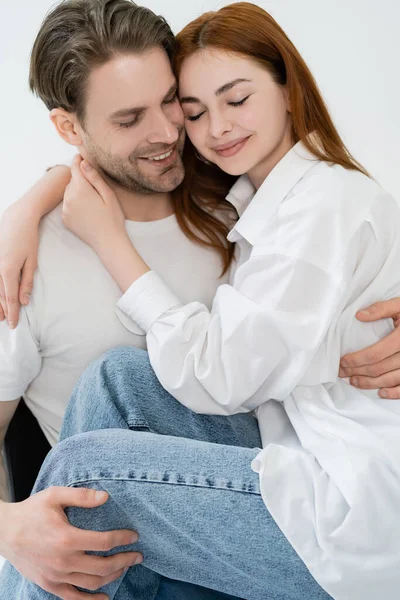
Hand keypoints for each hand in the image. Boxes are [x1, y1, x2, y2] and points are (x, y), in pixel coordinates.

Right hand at [0, 203, 38, 327]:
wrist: (17, 218)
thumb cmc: (28, 238)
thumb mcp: (32, 261)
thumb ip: (27, 282)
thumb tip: (24, 301)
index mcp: (8, 270)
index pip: (9, 298)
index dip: (12, 312)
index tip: (14, 324)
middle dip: (3, 311)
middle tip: (7, 324)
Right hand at [0, 487, 141, 598]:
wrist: (4, 532)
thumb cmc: (31, 511)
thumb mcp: (55, 496)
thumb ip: (81, 496)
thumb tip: (106, 496)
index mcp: (67, 538)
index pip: (104, 542)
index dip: (123, 539)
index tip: (134, 536)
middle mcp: (63, 561)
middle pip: (103, 566)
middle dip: (124, 561)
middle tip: (138, 556)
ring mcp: (56, 576)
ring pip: (92, 583)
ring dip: (113, 576)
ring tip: (124, 567)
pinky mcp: (49, 584)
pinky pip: (73, 598)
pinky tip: (105, 597)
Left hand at [62, 156, 126, 253]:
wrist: (108, 242)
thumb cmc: (113, 218)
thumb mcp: (108, 195)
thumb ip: (94, 177)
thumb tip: (83, 163)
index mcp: (80, 189)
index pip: (75, 168)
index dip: (79, 161)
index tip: (82, 157)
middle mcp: (68, 198)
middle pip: (71, 180)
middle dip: (80, 179)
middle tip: (95, 186)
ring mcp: (65, 210)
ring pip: (68, 193)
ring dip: (76, 191)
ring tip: (91, 200)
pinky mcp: (65, 219)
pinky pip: (67, 205)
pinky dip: (74, 204)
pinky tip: (87, 210)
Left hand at [339, 299, 399, 398]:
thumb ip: (381, 309)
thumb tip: (359, 315)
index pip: (375, 354)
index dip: (356, 360)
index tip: (343, 361)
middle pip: (379, 368)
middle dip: (358, 372)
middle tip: (342, 372)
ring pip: (391, 379)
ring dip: (370, 383)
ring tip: (354, 381)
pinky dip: (394, 393)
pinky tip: (381, 392)